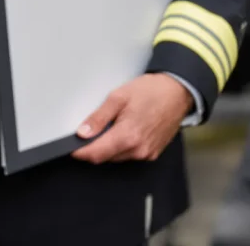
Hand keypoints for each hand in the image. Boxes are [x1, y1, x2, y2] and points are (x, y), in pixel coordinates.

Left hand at [71, 73, 192, 163]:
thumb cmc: (151, 91)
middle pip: (104, 157)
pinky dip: (121, 146)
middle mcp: (138, 149)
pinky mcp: (152, 153)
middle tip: (91, 129)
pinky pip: (129, 155)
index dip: (80, 152)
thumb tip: (83, 132)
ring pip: (116, 157)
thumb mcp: (118, 97)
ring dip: (108, 146)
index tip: (71, 147)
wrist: (178, 91)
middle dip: (93, 147)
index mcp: (128, 136)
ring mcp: (147, 153)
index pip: (95, 154)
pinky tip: (125, 130)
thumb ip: (98, 118)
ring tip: (113, 125)